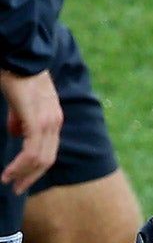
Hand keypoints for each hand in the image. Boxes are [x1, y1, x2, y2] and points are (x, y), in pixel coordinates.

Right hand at [0, 69, 63, 192]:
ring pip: (41, 159)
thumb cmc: (16, 75)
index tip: (20, 178)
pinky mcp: (38, 120)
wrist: (20, 55)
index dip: (35, 167)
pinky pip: (33, 151)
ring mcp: (49, 122)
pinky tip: (9, 172)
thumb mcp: (20, 102)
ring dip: (23, 173)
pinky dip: (22, 165)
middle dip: (31, 176)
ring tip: (7, 181)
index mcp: (53, 119)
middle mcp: (55, 123)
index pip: (48, 150)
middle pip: (48, 159)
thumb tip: (15, 133)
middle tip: (15, 188)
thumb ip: (19, 119)